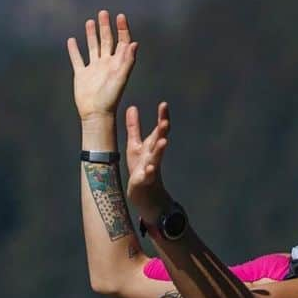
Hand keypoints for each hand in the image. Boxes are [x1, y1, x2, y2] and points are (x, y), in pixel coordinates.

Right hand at [67, 10, 137, 120]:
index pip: (122, 42)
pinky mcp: (82, 75)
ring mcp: (94, 69)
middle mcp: (106, 64)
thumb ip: (127, 61)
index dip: (122, 29)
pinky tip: (71, 40)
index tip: (120, 16)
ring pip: (93, 47)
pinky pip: (77, 59)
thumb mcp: (121, 77)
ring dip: (92, 35)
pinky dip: (74, 50)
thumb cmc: (110, 98)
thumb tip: (134, 43)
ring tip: (90, 21)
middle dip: (106, 27)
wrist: (96, 114)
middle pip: (107, 41)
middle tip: (104, 12)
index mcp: (117, 64)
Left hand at [125, 101, 171, 220]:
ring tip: (164, 141)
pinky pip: (148, 176)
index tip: (164, 104)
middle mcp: (154, 155)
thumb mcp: (135, 145)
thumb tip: (132, 107)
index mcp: (152, 146)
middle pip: (160, 140)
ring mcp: (151, 168)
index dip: (162, 117)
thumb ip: (134, 127)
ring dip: (160, 150)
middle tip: (165, 120)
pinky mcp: (145, 180)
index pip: (160, 129)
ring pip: (156, 158)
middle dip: (163, 131)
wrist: (143, 193)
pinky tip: (150, 168)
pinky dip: (149, 172)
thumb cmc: (139, 167)